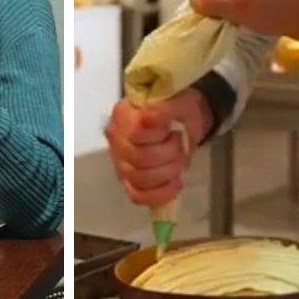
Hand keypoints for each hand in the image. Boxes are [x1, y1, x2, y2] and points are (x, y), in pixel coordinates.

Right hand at [105, 89, 211, 206]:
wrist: (183, 122)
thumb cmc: (177, 111)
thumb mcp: (177, 103)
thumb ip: (164, 109)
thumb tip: (150, 118)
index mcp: (122, 115)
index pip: (135, 133)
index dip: (159, 135)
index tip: (172, 127)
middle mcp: (115, 140)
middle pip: (139, 158)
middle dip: (169, 154)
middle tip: (180, 145)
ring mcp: (120, 163)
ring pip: (140, 178)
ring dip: (168, 172)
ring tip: (180, 160)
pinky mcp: (129, 182)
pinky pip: (138, 196)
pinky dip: (161, 193)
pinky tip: (176, 183)